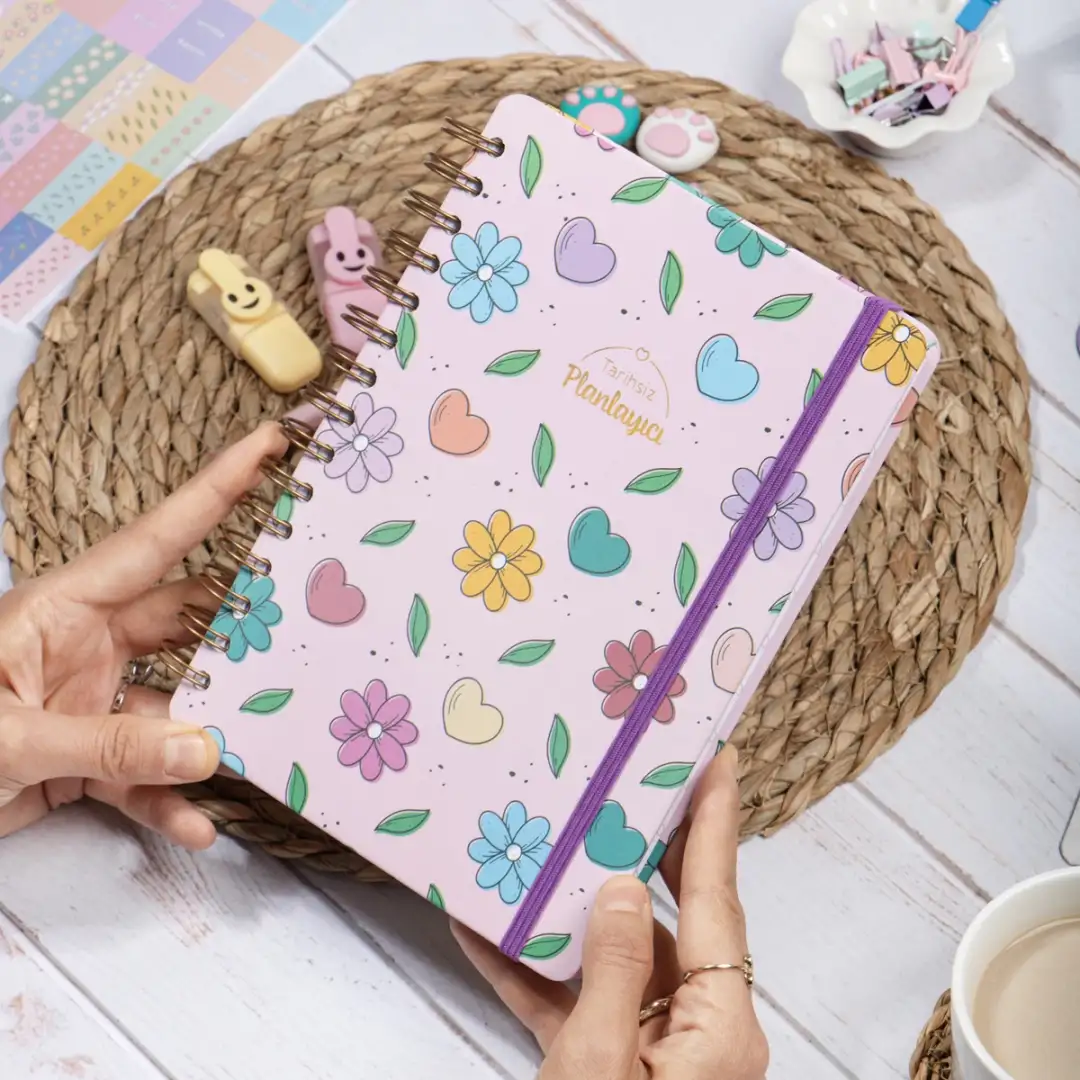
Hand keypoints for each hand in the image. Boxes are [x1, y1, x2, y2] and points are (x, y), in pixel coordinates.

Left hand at [0, 422, 286, 847]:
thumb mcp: (8, 738)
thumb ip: (108, 747)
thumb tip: (207, 751)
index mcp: (65, 607)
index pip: (156, 538)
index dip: (216, 489)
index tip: (269, 445)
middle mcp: (88, 645)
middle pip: (187, 625)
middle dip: (240, 630)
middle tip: (306, 631)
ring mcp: (90, 702)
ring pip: (174, 709)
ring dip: (207, 737)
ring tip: (256, 753)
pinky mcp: (85, 758)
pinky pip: (142, 776)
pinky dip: (169, 801)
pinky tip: (196, 823)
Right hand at [452, 746, 767, 1079]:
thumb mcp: (599, 1063)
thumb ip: (613, 972)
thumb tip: (620, 891)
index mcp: (718, 1025)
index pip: (716, 903)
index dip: (716, 826)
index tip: (719, 762)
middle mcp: (699, 1030)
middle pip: (674, 917)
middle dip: (646, 851)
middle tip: (632, 786)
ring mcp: (655, 1048)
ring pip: (619, 956)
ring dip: (574, 915)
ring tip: (547, 852)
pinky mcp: (611, 1067)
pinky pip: (577, 1003)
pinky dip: (537, 974)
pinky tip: (490, 938)